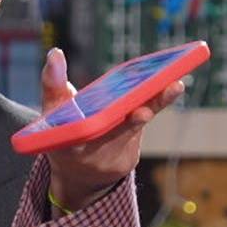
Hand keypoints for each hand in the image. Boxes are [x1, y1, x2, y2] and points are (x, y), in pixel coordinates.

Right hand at [39, 47, 183, 211]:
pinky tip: (161, 92)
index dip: (101, 123)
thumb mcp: (51, 116)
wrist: (76, 174)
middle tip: (170, 89)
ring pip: (137, 128)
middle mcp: (95, 156)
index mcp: (70, 146)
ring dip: (156, 104)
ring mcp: (115, 159)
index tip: (132, 111)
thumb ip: (52, 85)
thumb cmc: (63, 135)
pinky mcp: (129, 158)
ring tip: (174, 85)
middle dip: (144, 110)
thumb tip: (55, 53)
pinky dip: (148, 108)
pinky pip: (140, 130)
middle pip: (123, 131)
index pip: (85, 135)